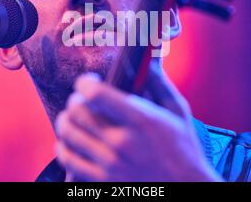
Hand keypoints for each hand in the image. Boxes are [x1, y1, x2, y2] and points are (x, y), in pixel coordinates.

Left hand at [55, 63, 221, 181]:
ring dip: (66, 122)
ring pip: (68, 135)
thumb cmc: (184, 149)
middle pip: (76, 112)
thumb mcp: (178, 112)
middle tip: (80, 100)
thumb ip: (161, 84)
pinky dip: (65, 148)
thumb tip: (147, 60)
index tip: (88, 82)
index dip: (85, 83)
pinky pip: (69, 161)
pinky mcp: (102, 182)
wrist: (186, 189)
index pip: (96, 94)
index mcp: (141, 120)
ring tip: (72, 119)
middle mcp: (122, 142)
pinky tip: (71, 143)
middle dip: (74, 100)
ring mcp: (110, 165)